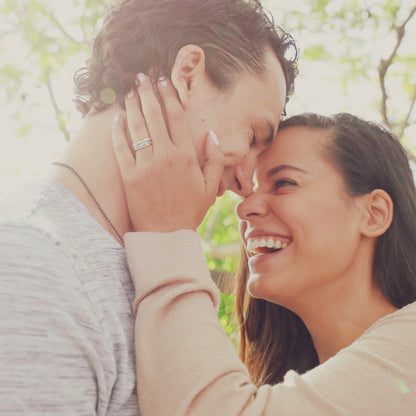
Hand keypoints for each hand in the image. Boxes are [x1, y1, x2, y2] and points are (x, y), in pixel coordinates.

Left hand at [112, 74, 224, 232]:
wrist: (166, 236)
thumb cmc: (189, 212)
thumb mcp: (209, 188)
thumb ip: (214, 159)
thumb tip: (212, 134)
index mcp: (186, 157)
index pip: (176, 118)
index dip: (169, 97)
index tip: (164, 82)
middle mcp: (165, 156)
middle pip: (155, 116)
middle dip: (148, 93)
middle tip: (141, 77)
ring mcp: (145, 166)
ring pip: (137, 128)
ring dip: (132, 106)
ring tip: (129, 91)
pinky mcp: (129, 176)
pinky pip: (121, 148)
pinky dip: (118, 131)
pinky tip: (117, 117)